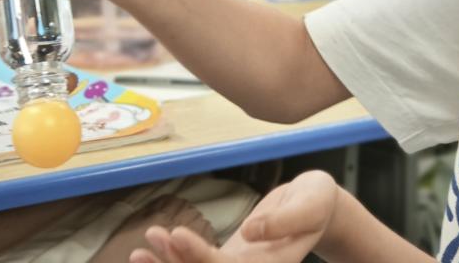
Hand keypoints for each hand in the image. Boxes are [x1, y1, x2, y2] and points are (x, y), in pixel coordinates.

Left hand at [128, 171, 340, 262]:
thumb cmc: (318, 201)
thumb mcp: (310, 205)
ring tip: (139, 250)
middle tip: (147, 244)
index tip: (177, 236)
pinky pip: (199, 262)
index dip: (200, 258)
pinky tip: (155, 245)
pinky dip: (176, 256)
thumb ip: (283, 221)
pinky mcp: (231, 259)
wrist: (319, 204)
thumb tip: (251, 231)